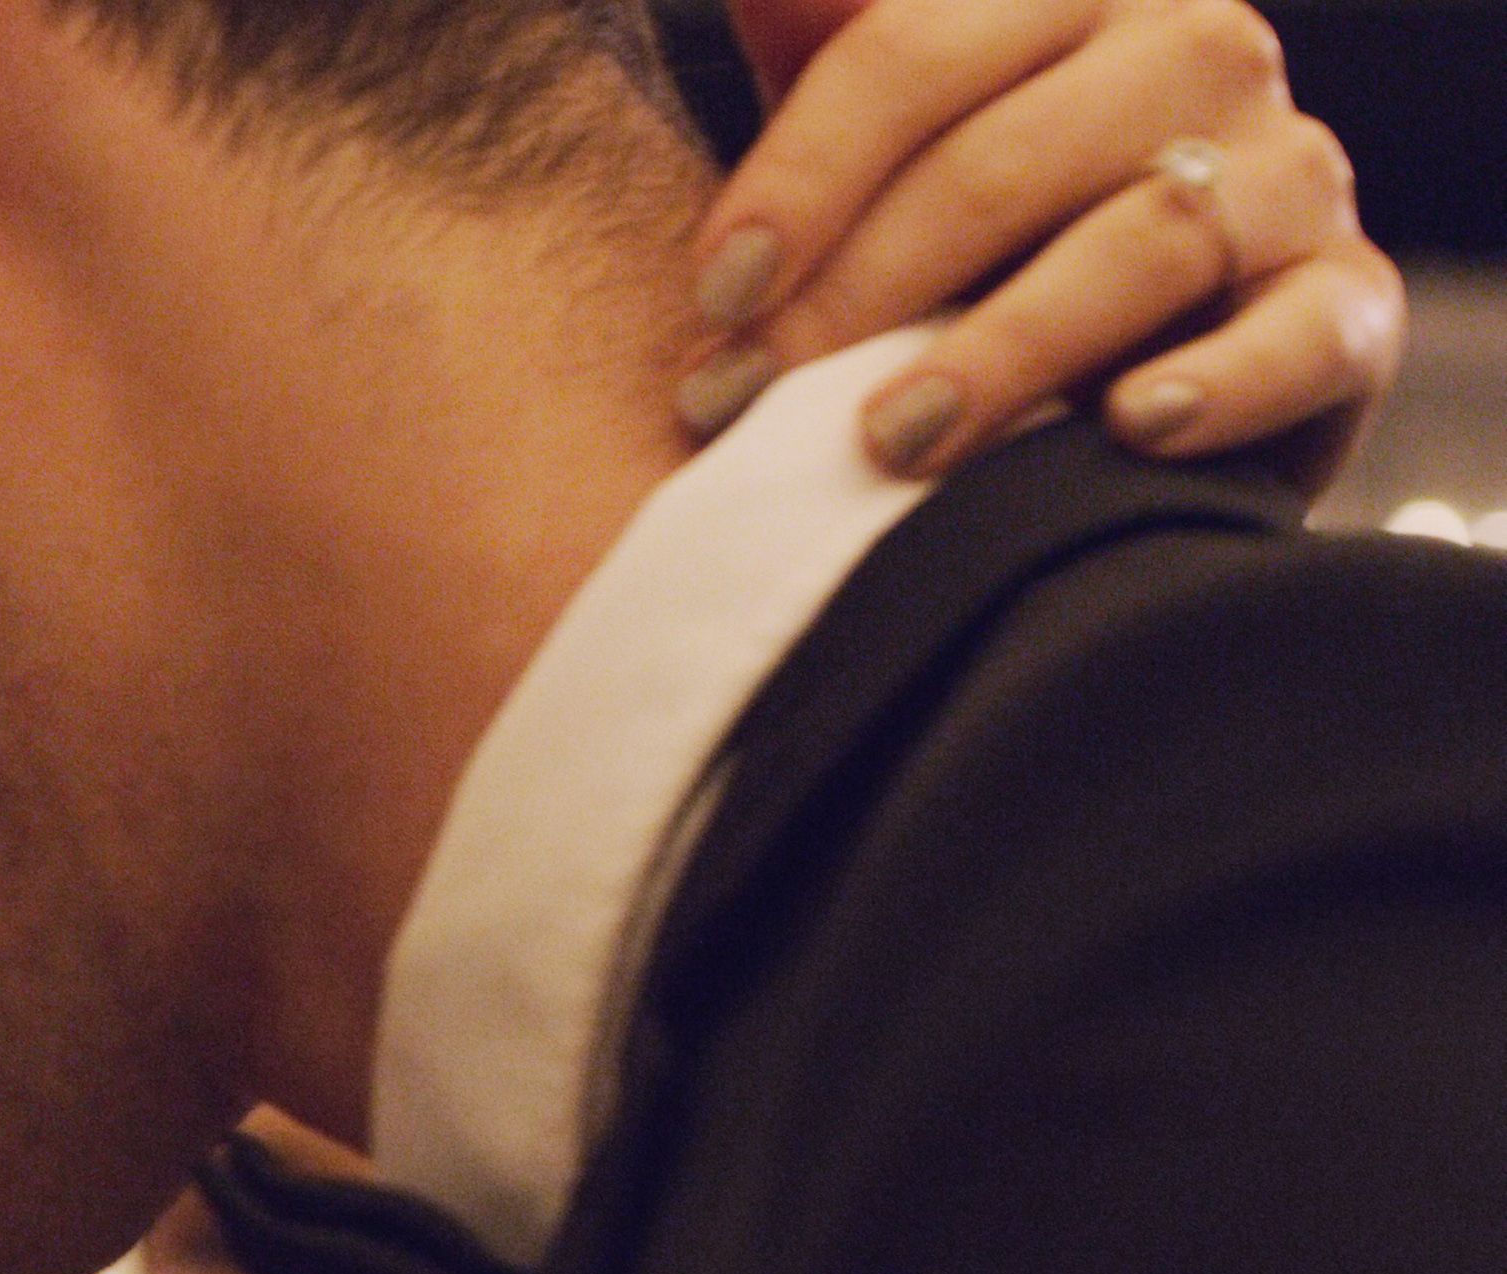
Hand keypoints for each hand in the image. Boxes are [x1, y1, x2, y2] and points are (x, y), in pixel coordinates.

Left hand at [691, 0, 1395, 483]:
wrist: (1103, 365)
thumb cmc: (945, 235)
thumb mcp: (865, 120)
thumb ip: (814, 27)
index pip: (909, 53)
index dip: (800, 177)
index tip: (714, 295)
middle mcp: (1193, 49)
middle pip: (1004, 162)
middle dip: (854, 294)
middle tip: (743, 402)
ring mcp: (1287, 169)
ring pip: (1143, 241)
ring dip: (1002, 352)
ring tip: (889, 442)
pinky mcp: (1350, 297)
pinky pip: (1305, 332)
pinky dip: (1223, 383)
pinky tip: (1131, 423)